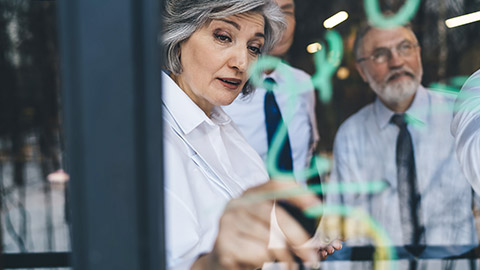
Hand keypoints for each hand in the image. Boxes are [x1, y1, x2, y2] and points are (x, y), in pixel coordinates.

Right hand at [191, 180, 322, 269]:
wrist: (221, 264)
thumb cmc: (251, 244)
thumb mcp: (269, 227)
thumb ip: (287, 220)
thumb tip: (319, 220)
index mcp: (251, 194)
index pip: (277, 184)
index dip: (298, 193)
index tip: (317, 207)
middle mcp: (238, 203)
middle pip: (274, 213)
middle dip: (298, 236)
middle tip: (312, 256)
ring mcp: (228, 221)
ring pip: (268, 236)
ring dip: (284, 255)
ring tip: (287, 264)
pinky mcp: (223, 242)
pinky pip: (257, 252)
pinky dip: (266, 261)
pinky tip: (260, 262)